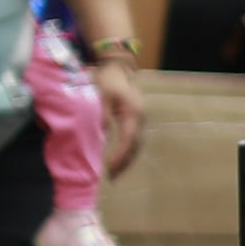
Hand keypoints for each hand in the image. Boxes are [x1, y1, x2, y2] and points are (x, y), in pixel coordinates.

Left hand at [92, 55, 139, 174]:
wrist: (119, 68)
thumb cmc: (109, 80)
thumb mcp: (103, 95)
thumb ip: (103, 114)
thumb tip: (103, 133)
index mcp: (133, 114)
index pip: (129, 140)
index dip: (120, 156)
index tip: (110, 168)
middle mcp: (141, 119)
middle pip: (136, 147)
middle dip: (125, 163)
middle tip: (112, 178)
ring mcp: (141, 120)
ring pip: (137, 145)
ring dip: (127, 160)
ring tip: (116, 173)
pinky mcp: (137, 120)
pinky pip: (135, 140)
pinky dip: (128, 152)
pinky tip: (120, 159)